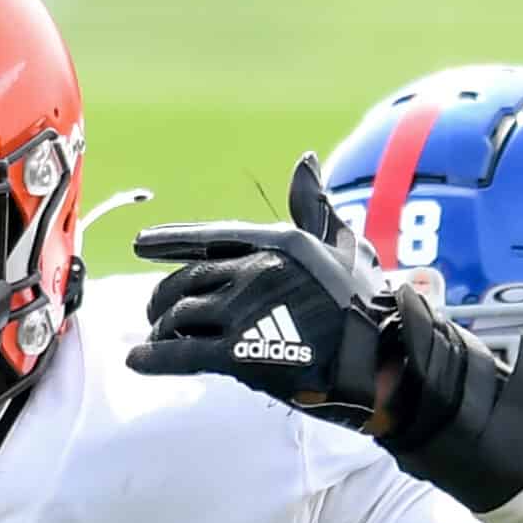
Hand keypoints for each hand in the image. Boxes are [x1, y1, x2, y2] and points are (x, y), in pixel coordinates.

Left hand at [126, 153, 390, 428]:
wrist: (385, 361)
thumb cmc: (370, 307)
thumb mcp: (346, 247)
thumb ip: (315, 208)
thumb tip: (304, 160)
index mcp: (277, 243)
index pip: (211, 238)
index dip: (171, 241)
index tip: (140, 244)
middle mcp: (254, 270)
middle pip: (186, 279)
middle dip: (163, 296)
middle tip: (156, 312)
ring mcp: (243, 311)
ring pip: (178, 313)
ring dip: (160, 327)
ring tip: (156, 339)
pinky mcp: (238, 353)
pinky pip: (179, 352)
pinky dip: (153, 357)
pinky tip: (137, 361)